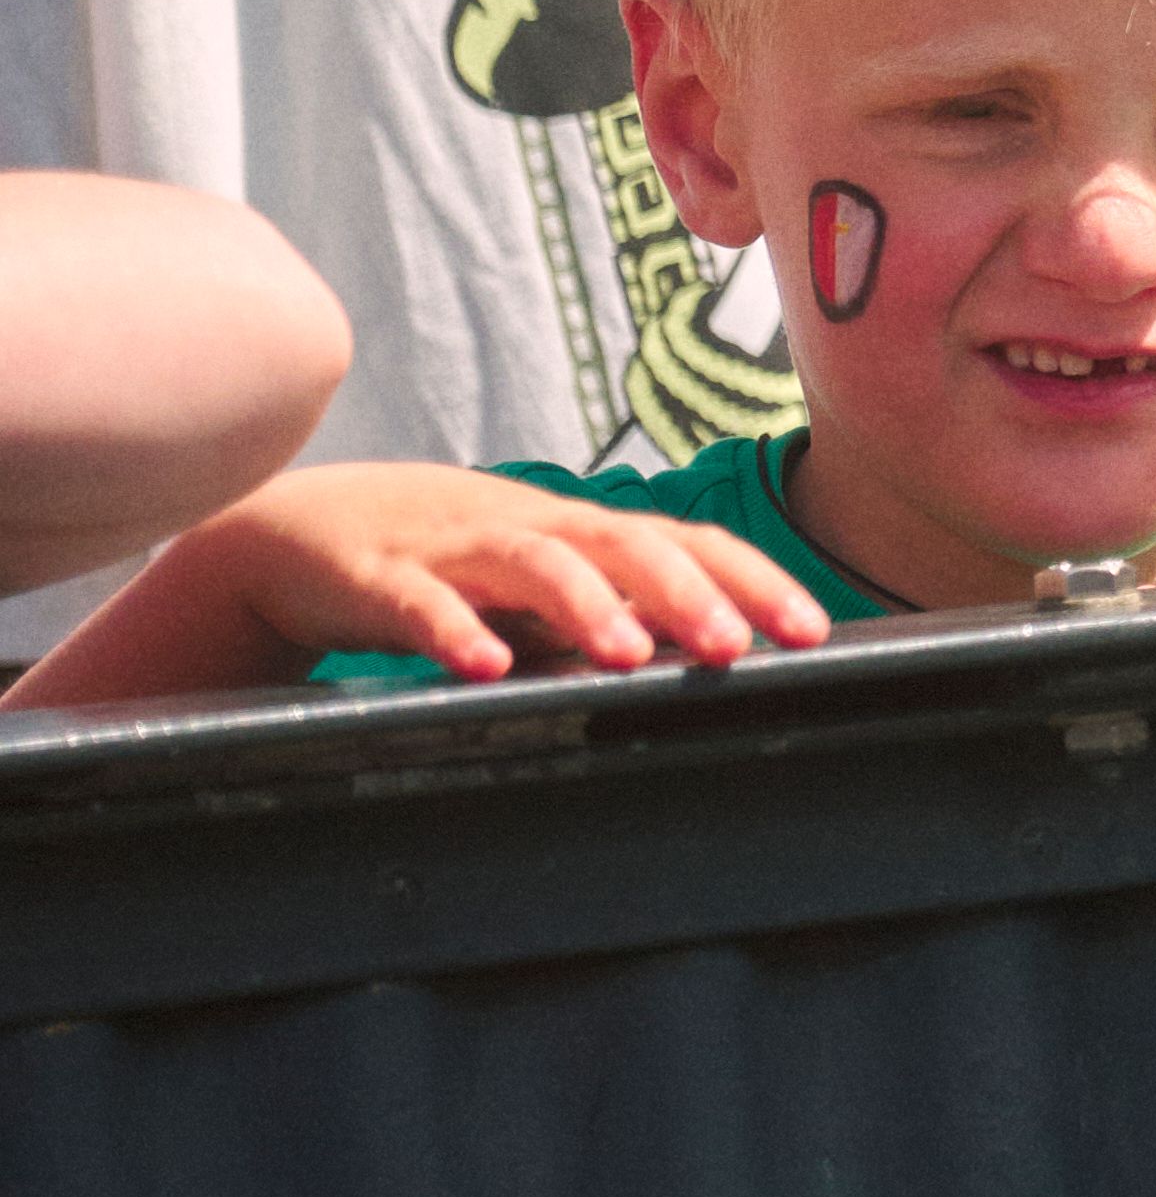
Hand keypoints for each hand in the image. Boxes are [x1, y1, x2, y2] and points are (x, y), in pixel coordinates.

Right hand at [190, 462, 831, 682]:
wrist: (299, 531)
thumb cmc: (447, 564)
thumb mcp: (542, 588)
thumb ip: (617, 614)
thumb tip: (718, 654)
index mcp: (580, 534)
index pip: (687, 543)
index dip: (754, 581)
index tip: (814, 630)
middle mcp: (531, 529)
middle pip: (624, 544)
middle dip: (689, 592)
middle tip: (740, 645)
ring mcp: (455, 548)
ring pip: (534, 563)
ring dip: (586, 607)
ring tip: (631, 655)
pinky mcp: (378, 577)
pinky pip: (418, 602)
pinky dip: (450, 631)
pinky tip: (481, 666)